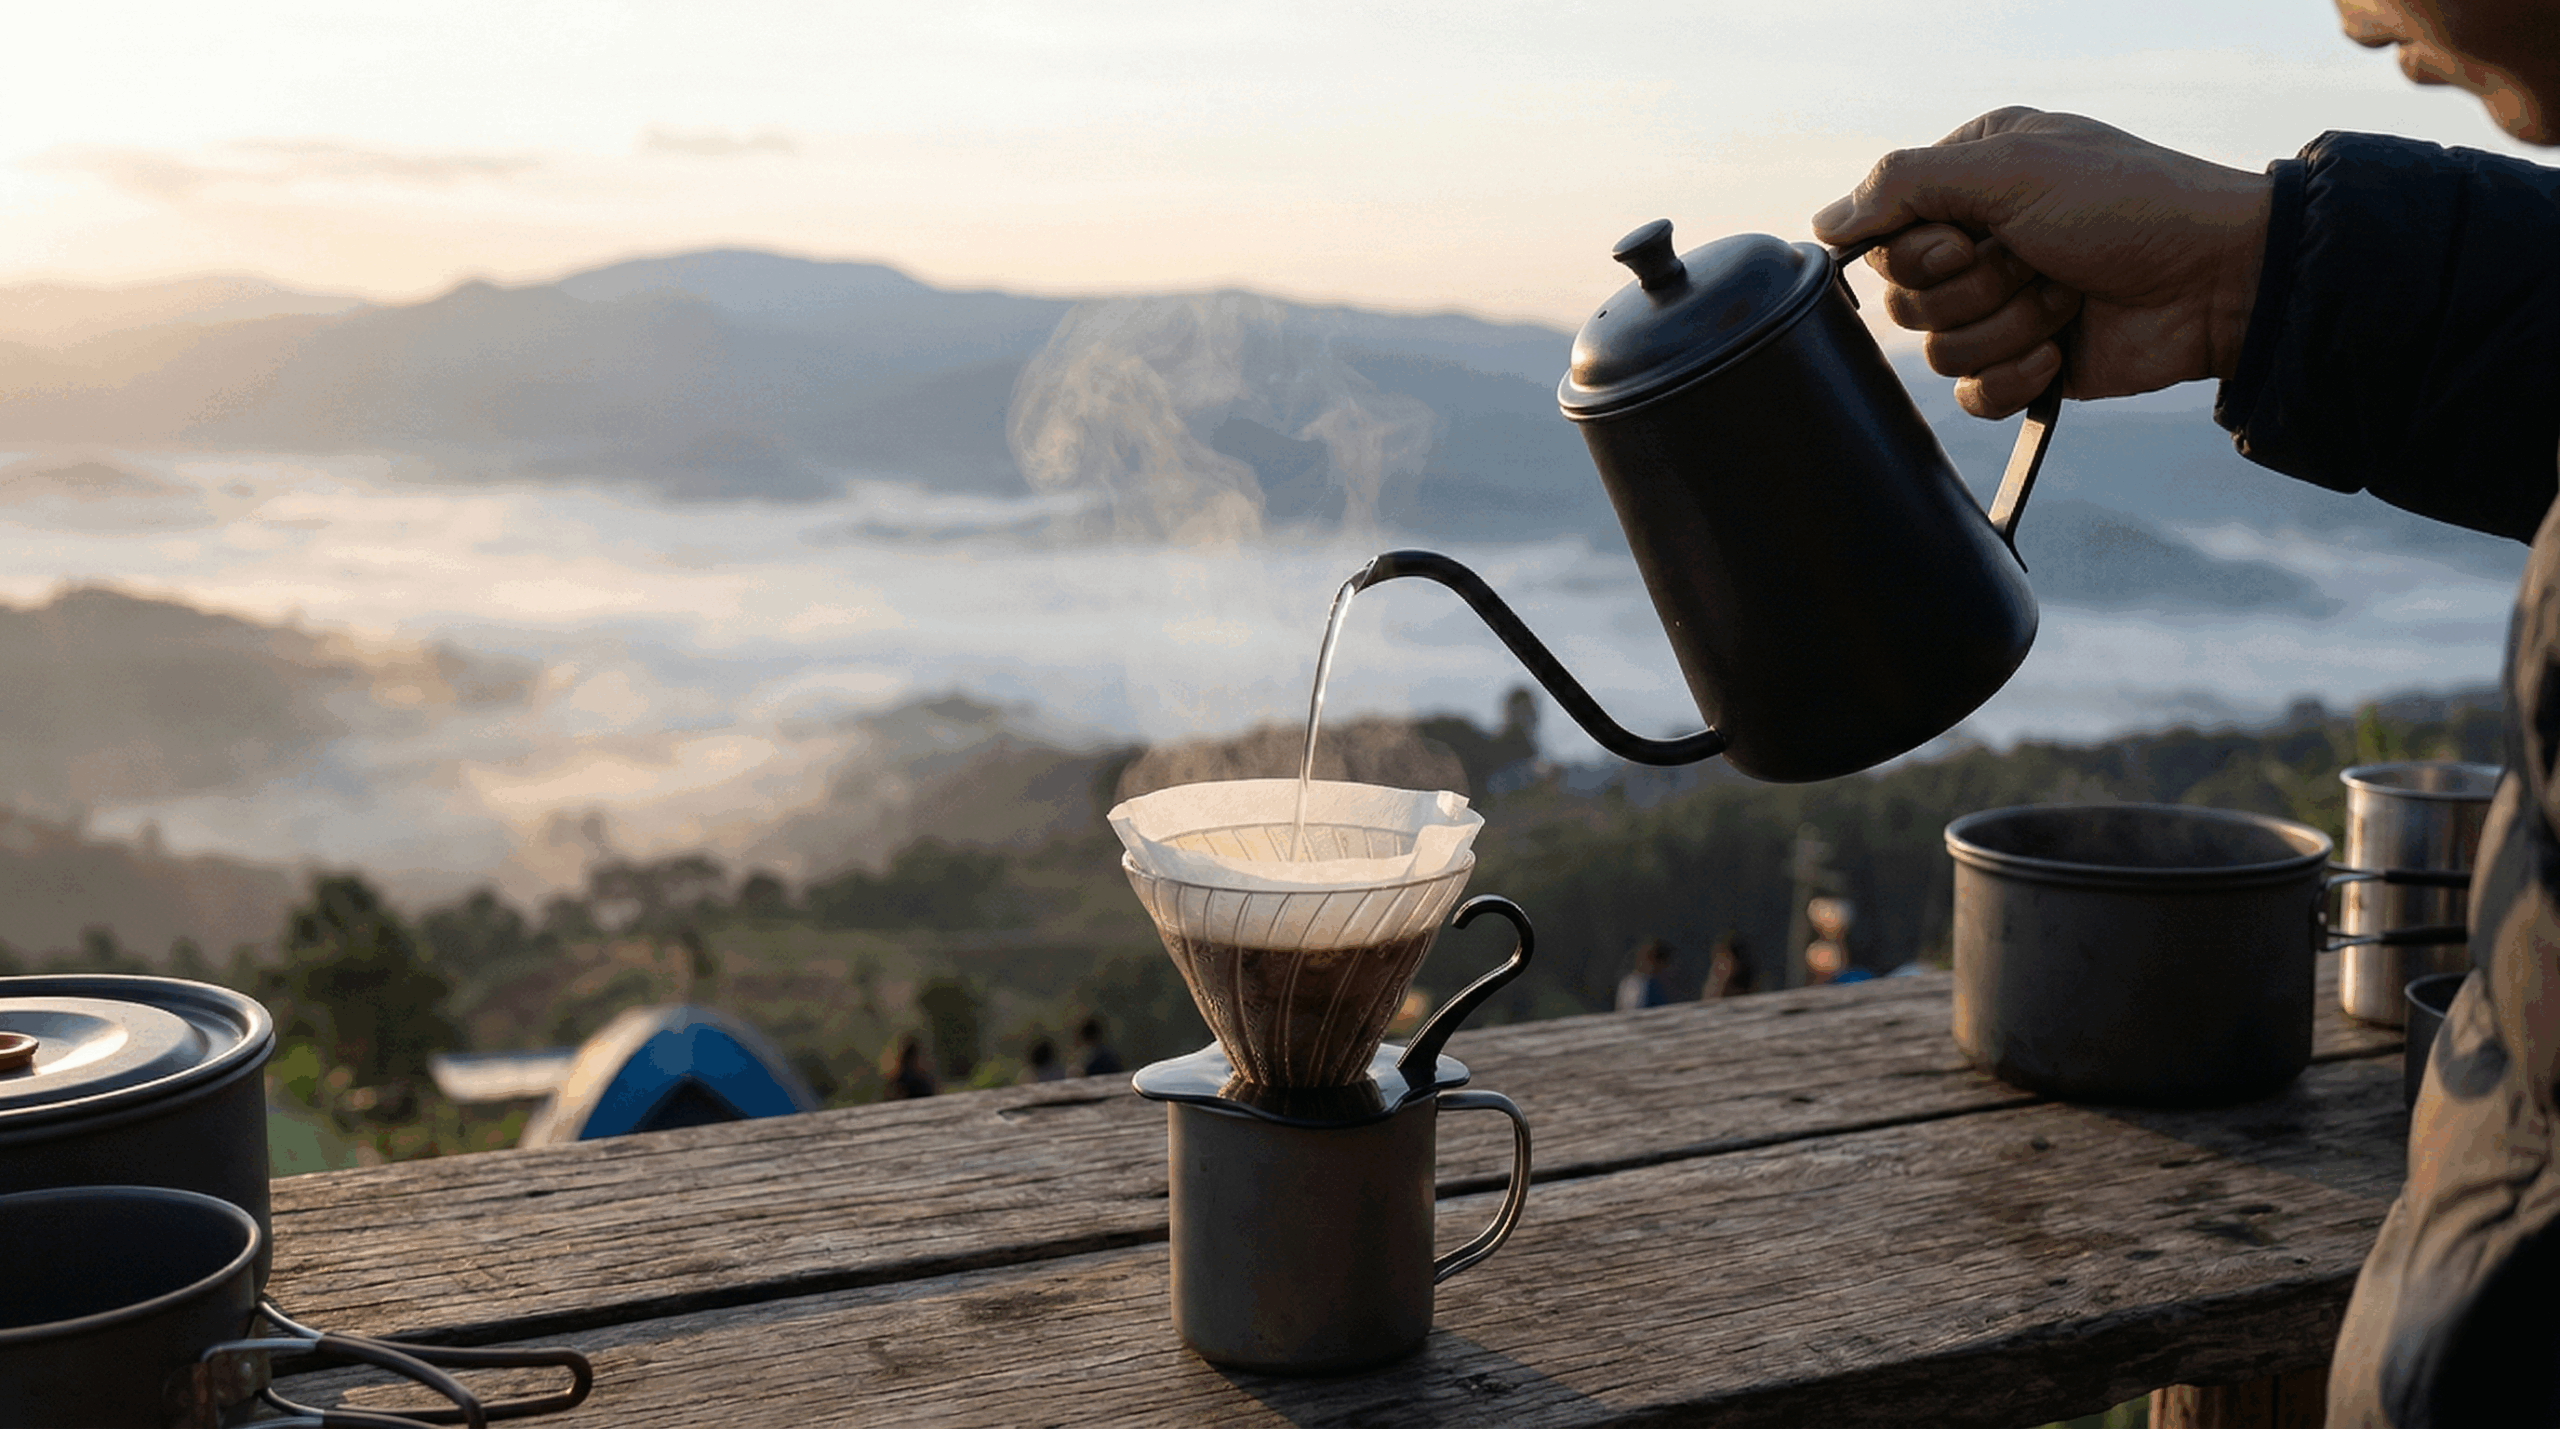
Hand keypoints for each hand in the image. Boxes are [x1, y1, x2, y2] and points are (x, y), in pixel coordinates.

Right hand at [1812, 108, 2273, 417]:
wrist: (2216, 280)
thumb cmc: (2125, 204)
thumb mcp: (2009, 167)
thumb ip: (1903, 184)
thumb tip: (1822, 225)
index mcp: (1966, 179)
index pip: (1882, 233)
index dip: (1918, 250)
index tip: (1970, 236)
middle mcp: (1976, 240)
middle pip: (1903, 298)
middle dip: (1973, 289)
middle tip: (2034, 261)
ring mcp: (1999, 305)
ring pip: (1937, 349)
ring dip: (2008, 326)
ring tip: (2066, 298)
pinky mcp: (2023, 364)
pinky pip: (1969, 397)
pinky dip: (2015, 377)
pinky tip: (2061, 351)